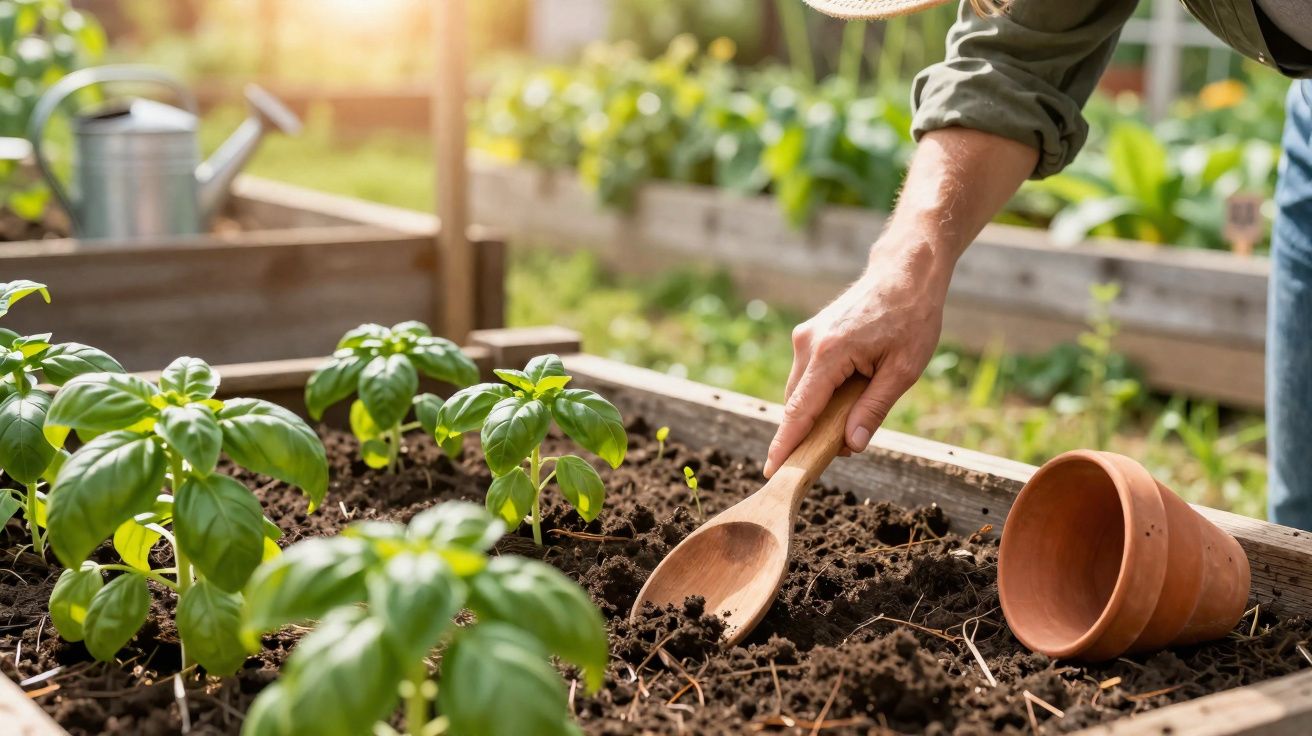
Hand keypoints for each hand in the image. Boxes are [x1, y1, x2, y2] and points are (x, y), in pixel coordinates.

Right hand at [763, 241, 948, 477]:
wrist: (905, 272)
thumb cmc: (911, 317)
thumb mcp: (903, 370)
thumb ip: (873, 409)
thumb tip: (851, 445)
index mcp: (829, 353)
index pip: (799, 411)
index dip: (785, 444)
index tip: (771, 471)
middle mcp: (808, 343)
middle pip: (797, 404)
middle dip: (811, 432)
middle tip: (841, 449)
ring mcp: (805, 337)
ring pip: (801, 390)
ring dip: (818, 411)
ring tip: (853, 417)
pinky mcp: (809, 335)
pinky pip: (807, 375)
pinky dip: (820, 393)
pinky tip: (848, 394)